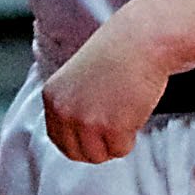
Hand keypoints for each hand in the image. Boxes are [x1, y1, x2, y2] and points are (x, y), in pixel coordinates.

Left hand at [43, 5, 174, 161]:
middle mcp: (64, 110)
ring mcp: (86, 121)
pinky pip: (121, 150)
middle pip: (77, 153)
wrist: (141, 39)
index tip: (95, 133)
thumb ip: (71, 106)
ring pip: (99, 155)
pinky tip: (133, 110)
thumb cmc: (117, 54)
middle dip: (97, 145)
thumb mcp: (78, 78)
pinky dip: (131, 137)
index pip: (58, 139)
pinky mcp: (111, 127)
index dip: (80, 140)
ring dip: (114, 141)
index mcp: (53, 97)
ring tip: (124, 112)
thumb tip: (77, 138)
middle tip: (114, 124)